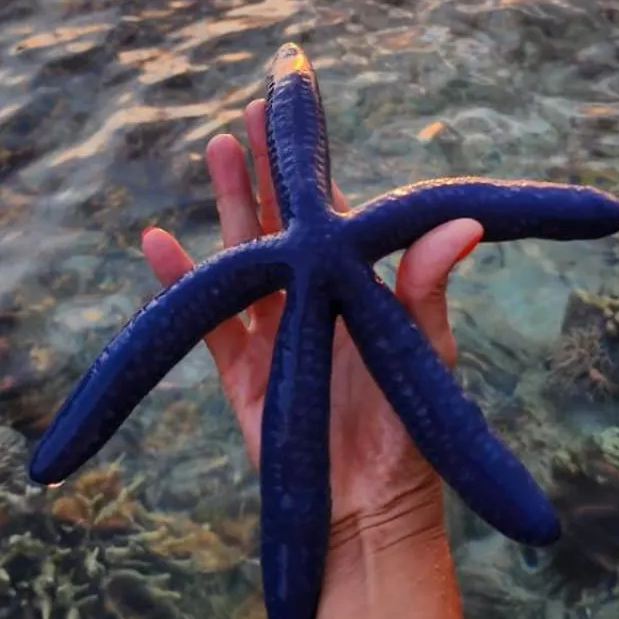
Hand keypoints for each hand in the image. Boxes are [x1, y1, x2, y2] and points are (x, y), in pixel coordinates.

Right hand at [141, 98, 483, 545]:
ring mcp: (271, 332)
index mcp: (354, 286)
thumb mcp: (421, 352)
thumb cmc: (410, 432)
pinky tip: (156, 240)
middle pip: (277, 218)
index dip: (310, 160)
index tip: (296, 106)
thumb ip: (427, 287)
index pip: (328, 208)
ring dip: (226, 203)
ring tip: (216, 146)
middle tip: (250, 108)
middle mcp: (311, 299)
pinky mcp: (240, 373)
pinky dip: (178, 280)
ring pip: (240, 254)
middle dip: (263, 165)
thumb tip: (462, 223)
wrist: (369, 511)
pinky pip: (206, 318)